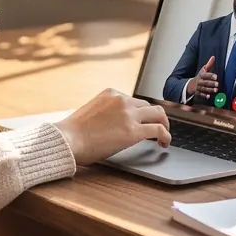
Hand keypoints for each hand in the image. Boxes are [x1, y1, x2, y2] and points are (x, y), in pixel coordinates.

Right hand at [55, 89, 170, 165]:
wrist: (69, 140)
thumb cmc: (74, 131)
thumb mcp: (91, 110)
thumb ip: (106, 111)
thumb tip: (116, 123)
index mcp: (111, 93)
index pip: (133, 100)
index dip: (141, 113)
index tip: (143, 121)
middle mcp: (122, 100)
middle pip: (149, 106)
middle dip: (155, 117)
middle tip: (158, 128)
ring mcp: (129, 115)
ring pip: (159, 114)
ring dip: (164, 124)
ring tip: (164, 135)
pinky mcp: (133, 132)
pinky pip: (158, 130)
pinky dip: (166, 135)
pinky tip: (165, 143)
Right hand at [190, 56, 218, 102]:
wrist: (192, 84)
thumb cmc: (201, 76)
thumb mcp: (204, 70)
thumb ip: (209, 64)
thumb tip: (213, 57)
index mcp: (201, 75)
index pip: (206, 75)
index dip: (211, 76)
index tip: (216, 76)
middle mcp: (200, 81)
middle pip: (206, 82)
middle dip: (211, 83)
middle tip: (217, 84)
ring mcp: (199, 87)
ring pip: (205, 89)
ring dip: (210, 90)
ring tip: (216, 90)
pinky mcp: (198, 92)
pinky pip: (201, 94)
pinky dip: (204, 95)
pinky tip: (208, 96)